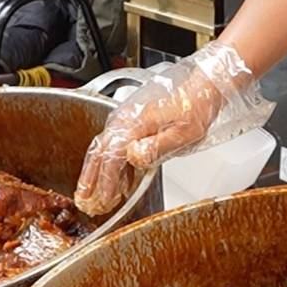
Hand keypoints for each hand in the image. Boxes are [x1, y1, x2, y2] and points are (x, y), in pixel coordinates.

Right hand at [75, 43, 269, 216]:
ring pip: (105, 148)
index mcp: (134, 122)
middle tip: (84, 199)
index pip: (112, 157)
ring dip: (98, 172)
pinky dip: (114, 164)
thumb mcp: (183, 133)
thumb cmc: (196, 107)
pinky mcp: (134, 121)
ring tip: (95, 194)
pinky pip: (116, 144)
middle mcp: (125, 119)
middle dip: (90, 178)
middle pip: (99, 152)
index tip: (103, 199)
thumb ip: (157, 147)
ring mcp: (127, 119)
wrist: (202, 87)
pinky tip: (121, 180)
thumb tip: (133, 157)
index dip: (106, 181)